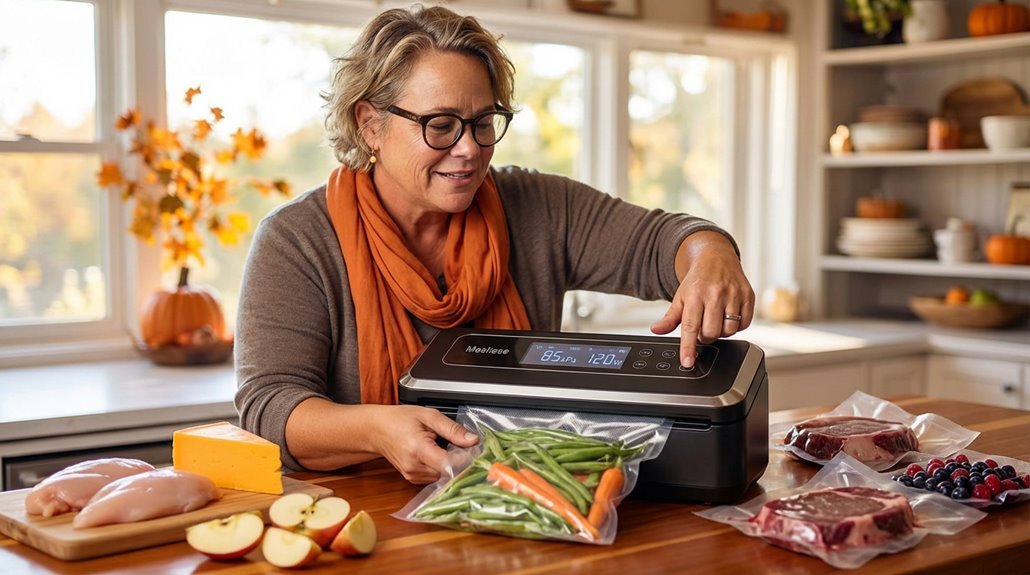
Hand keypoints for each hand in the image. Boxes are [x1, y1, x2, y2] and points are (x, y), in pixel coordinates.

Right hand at [368, 405, 479, 483]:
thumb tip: (473, 440)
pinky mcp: (412, 479)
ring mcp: (412, 475)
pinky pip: (434, 477)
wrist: (376, 429)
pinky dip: (439, 467)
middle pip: (449, 472)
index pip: (450, 464)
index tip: (474, 449)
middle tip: (459, 443)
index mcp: (418, 449)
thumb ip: (452, 429)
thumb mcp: (428, 416)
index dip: (466, 458)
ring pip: (443, 476)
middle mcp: (414, 467)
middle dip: (458, 460)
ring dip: (449, 464)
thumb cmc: (399, 419)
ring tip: (443, 446)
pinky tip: (435, 453)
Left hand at [650, 231, 754, 367]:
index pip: (690, 326)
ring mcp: (733, 294)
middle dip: (705, 336)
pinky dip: (737, 326)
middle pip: (711, 332)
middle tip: (703, 326)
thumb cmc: (697, 281)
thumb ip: (670, 317)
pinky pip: (745, 324)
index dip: (688, 347)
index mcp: (695, 295)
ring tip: (715, 319)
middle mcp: (715, 294)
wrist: (715, 258)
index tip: (687, 362)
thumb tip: (656, 330)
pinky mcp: (748, 296)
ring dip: (721, 331)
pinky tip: (729, 315)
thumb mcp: (680, 297)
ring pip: (729, 331)